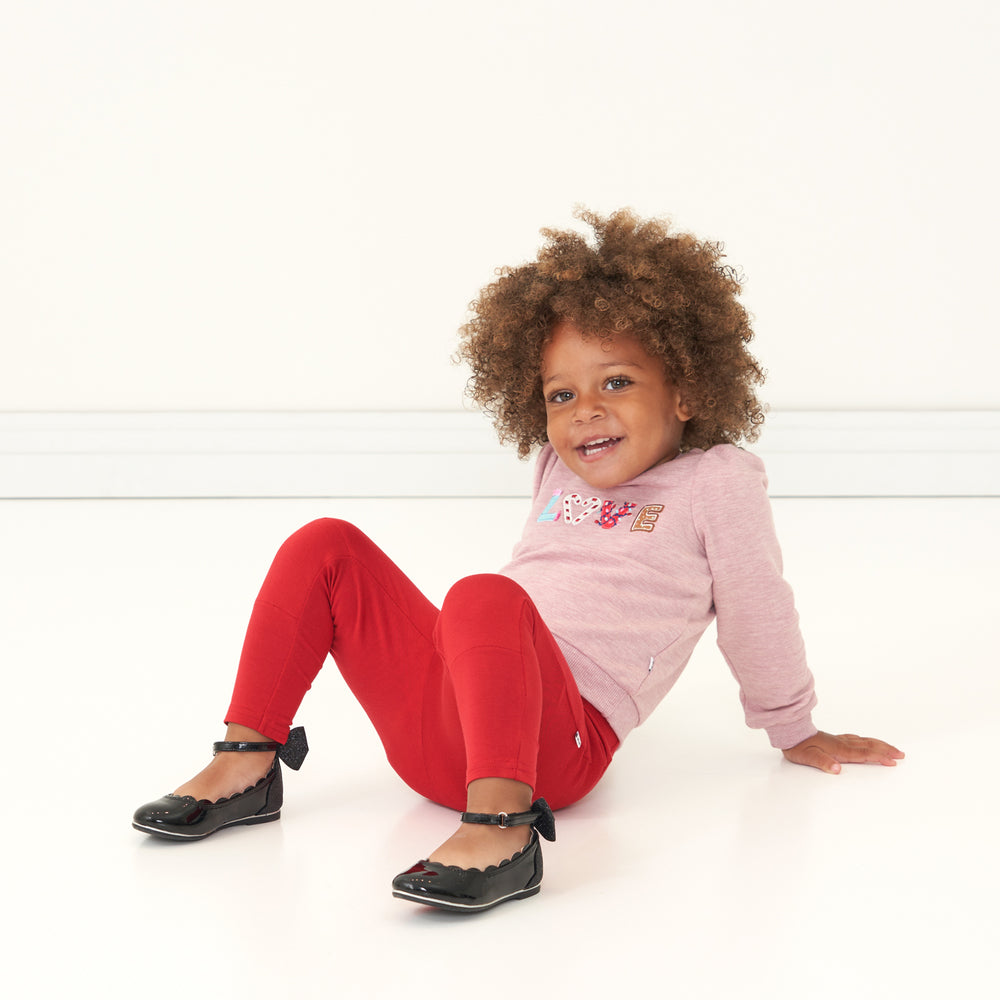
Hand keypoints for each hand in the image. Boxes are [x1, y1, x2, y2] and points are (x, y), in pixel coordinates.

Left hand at [782, 731, 904, 773]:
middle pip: (868, 746)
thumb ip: (823, 762)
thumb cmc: (798, 746)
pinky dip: (867, 741)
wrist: (789, 732)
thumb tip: (837, 769)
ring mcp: (839, 740)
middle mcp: (842, 744)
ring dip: (879, 745)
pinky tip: (867, 742)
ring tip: (891, 748)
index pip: (864, 754)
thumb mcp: (807, 757)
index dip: (879, 757)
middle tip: (901, 754)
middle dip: (886, 750)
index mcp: (839, 750)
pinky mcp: (834, 739)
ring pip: (864, 741)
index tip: (894, 760)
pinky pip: (856, 740)